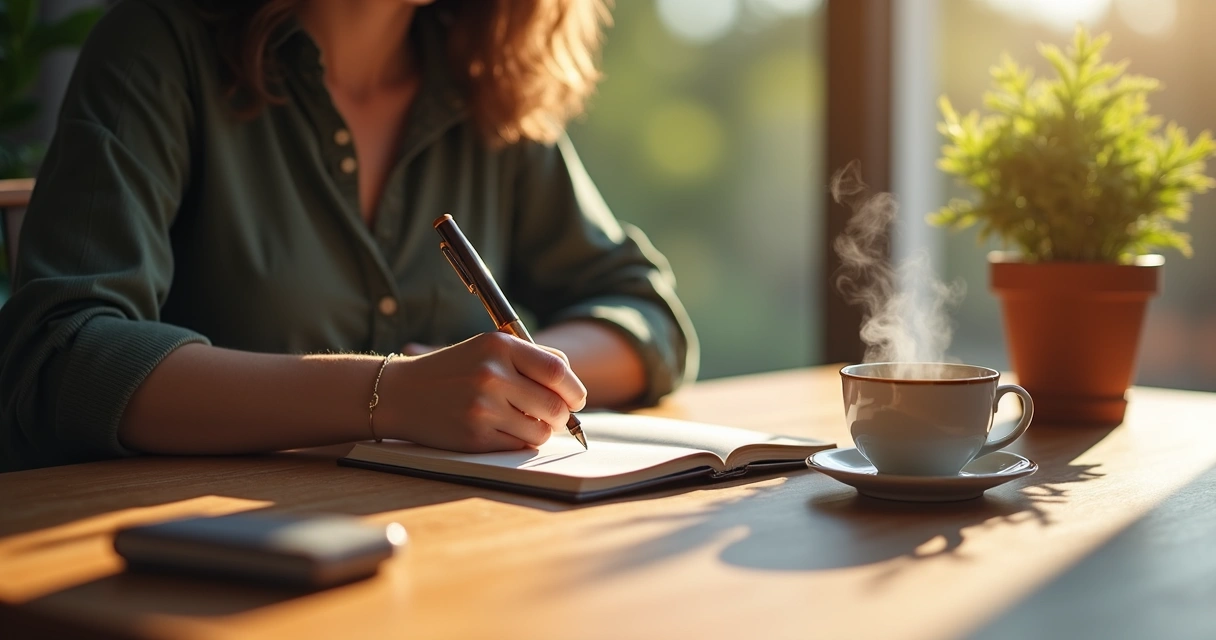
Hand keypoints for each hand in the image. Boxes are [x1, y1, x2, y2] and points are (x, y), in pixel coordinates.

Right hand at [378, 332, 586, 451]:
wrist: (401, 392)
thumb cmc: (454, 369)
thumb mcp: (488, 348)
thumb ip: (530, 359)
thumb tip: (572, 387)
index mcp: (499, 346)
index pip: (558, 371)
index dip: (574, 389)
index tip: (576, 398)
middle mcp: (492, 374)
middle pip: (555, 405)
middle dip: (562, 416)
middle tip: (556, 417)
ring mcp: (483, 407)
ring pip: (541, 430)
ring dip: (542, 431)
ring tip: (526, 423)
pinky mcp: (475, 436)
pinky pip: (519, 446)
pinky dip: (521, 442)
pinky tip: (505, 431)